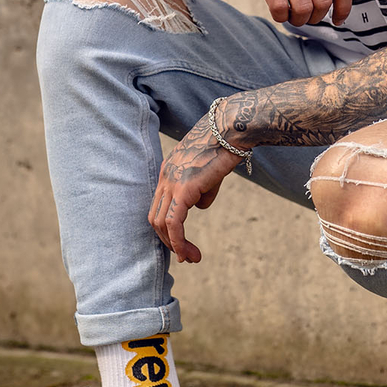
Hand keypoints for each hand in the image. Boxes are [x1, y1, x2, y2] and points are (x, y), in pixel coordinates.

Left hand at [148, 115, 242, 263]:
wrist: (231, 129)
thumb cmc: (225, 146)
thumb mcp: (211, 172)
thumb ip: (202, 191)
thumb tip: (199, 207)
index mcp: (168, 171)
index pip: (159, 206)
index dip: (167, 227)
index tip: (182, 243)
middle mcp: (164, 177)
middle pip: (155, 217)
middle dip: (169, 240)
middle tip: (186, 255)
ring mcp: (171, 182)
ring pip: (162, 224)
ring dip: (176, 245)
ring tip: (192, 257)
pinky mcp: (183, 189)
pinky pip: (174, 223)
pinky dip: (179, 241)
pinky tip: (189, 252)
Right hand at [225, 0, 351, 25]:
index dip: (343, 9)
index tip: (338, 20)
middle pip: (323, 2)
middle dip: (316, 18)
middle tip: (306, 17)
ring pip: (303, 8)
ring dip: (298, 20)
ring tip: (291, 16)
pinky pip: (279, 7)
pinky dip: (280, 16)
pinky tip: (278, 12)